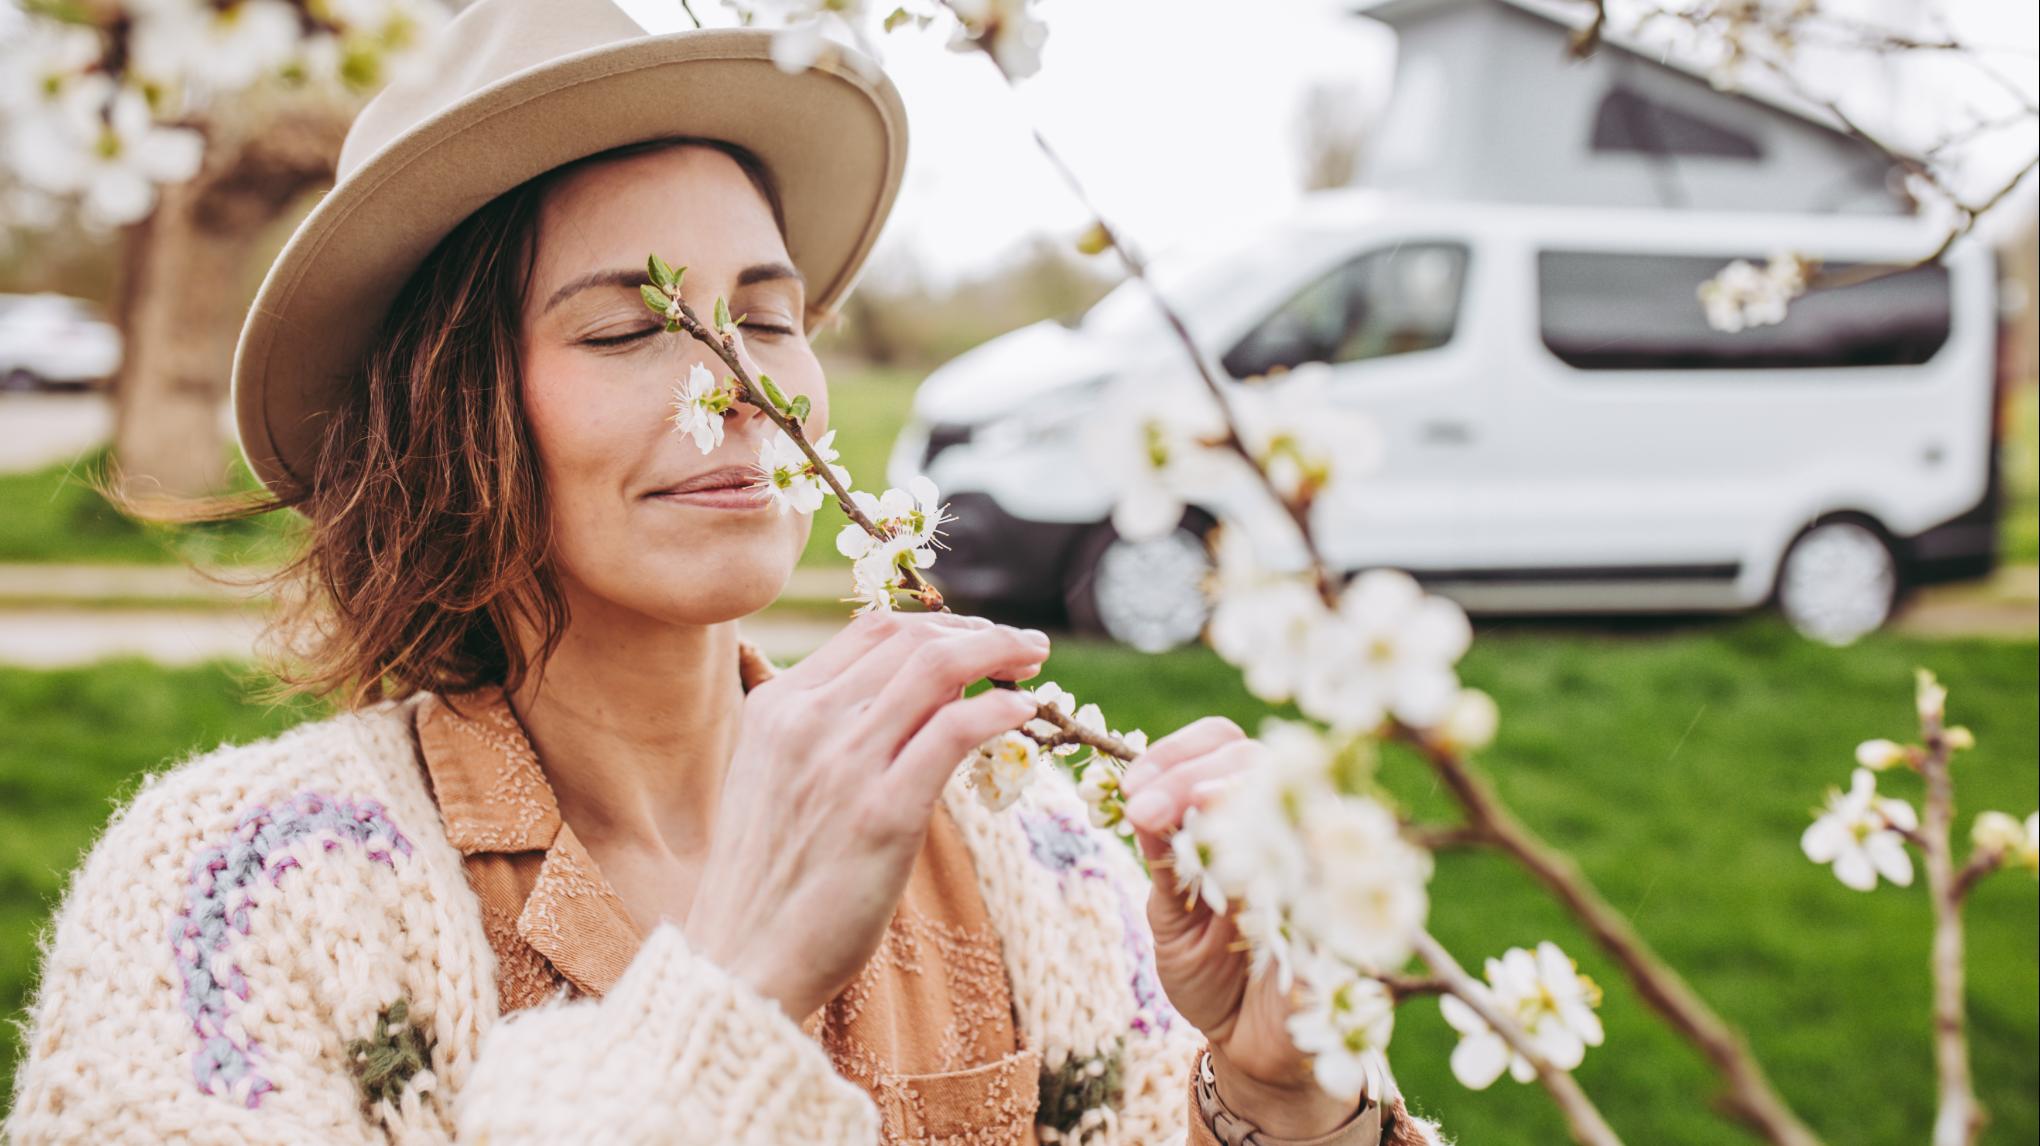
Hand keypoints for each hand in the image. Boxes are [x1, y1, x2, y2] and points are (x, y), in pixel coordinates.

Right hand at [682, 610, 1049, 1020]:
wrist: (743, 962)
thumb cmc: (770, 881)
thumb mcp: (779, 780)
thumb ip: (830, 730)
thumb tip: (926, 696)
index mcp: (776, 707)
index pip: (870, 630)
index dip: (937, 623)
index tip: (977, 637)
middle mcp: (806, 722)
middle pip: (909, 638)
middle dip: (978, 631)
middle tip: (1024, 646)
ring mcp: (843, 766)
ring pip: (936, 668)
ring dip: (998, 652)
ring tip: (1033, 661)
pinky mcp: (883, 815)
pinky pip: (953, 732)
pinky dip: (997, 711)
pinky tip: (1022, 715)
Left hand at [1122, 718, 1363, 1138]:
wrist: (1251, 1049)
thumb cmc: (1211, 975)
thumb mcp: (1171, 916)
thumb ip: (1166, 861)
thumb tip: (1140, 802)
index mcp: (1243, 816)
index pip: (1226, 746)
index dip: (1177, 754)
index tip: (1132, 789)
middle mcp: (1287, 829)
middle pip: (1258, 760)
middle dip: (1189, 776)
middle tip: (1142, 809)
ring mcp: (1320, 866)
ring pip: (1291, 800)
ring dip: (1222, 804)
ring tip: (1166, 822)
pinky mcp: (1343, 913)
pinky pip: (1321, 868)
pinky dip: (1272, 857)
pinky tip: (1228, 872)